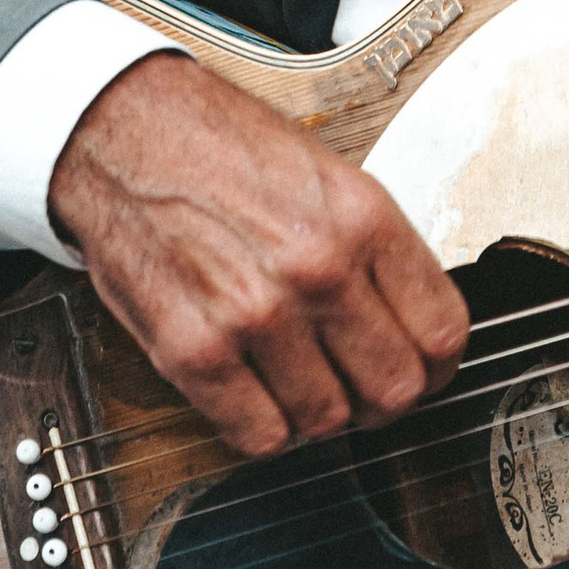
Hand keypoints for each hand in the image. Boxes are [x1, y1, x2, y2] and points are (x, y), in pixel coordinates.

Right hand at [49, 54, 469, 456]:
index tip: (424, 374)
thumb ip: (377, 253)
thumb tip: (414, 326)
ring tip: (297, 383)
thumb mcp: (329, 176)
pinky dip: (263, 430)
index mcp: (364, 219)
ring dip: (317, 414)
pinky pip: (258, 435)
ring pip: (328, 422)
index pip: (443, 333)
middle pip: (395, 389)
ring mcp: (256, 314)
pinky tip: (254, 395)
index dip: (438, 369)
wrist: (125, 134)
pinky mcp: (193, 350)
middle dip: (381, 401)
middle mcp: (318, 269)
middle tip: (359, 388)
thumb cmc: (223, 150)